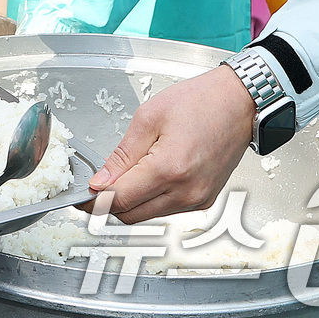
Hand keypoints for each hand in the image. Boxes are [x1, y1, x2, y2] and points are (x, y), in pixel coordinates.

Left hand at [88, 65, 256, 223]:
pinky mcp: (204, 200)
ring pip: (148, 215)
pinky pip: (167, 209)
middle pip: (131, 214)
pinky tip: (145, 178)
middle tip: (95, 186)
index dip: (93, 200)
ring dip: (129, 202)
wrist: (238, 102)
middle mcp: (186, 192)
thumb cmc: (200, 101)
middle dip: (107, 203)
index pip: (119, 200)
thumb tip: (100, 181)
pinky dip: (150, 199)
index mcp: (169, 169)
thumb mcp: (148, 118)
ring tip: (121, 176)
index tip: (80, 196)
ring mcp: (198, 199)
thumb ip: (121, 155)